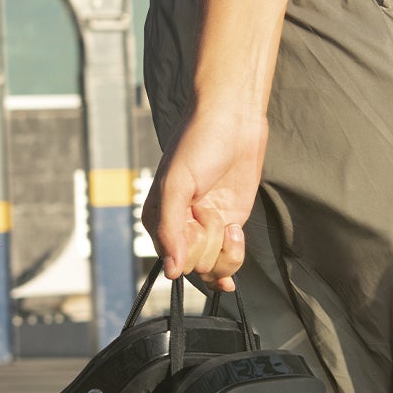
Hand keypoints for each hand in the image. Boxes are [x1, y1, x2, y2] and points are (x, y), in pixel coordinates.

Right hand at [141, 98, 265, 290]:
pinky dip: (234, 256)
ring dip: (226, 250)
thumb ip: (171, 231)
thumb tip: (171, 272)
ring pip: (213, 269)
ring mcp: (206, 228)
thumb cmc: (199, 144)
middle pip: (195, 267)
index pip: (172, 260)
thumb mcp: (177, 186)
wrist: (233, 119)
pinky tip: (235, 233)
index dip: (189, 246)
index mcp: (158, 219)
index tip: (195, 215)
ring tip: (227, 221)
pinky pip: (229, 261)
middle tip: (208, 209)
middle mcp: (180, 228)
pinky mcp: (228, 226)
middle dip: (208, 242)